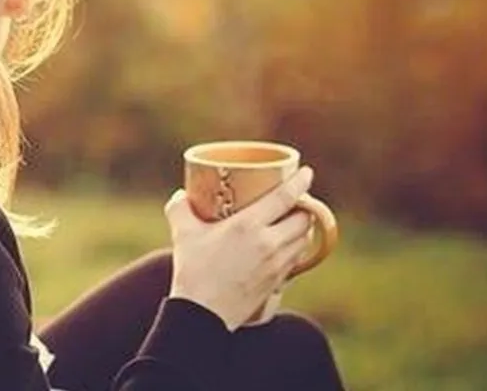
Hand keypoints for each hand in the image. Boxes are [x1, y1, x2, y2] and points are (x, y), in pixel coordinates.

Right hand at [164, 166, 314, 330]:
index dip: (300, 182)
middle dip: (305, 206)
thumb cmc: (192, 271)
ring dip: (303, 227)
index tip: (306, 171)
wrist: (202, 314)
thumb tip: (182, 194)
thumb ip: (179, 208)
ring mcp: (277, 265)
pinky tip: (285, 246)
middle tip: (295, 199)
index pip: (286, 197)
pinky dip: (296, 248)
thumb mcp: (182, 233)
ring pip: (304, 240)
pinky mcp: (278, 282)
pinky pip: (297, 259)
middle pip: (304, 218)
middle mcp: (269, 244)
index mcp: (249, 226)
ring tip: (292, 220)